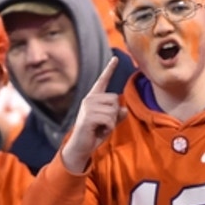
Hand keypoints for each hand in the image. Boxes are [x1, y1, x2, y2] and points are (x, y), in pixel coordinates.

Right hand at [61, 57, 126, 173]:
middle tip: (103, 124)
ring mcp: (87, 107)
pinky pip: (109, 120)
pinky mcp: (88, 117)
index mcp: (93, 98)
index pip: (102, 81)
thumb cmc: (94, 133)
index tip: (115, 58)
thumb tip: (124, 109)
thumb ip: (117, 115)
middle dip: (114, 115)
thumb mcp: (109, 123)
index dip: (109, 69)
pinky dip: (108, 129)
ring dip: (111, 123)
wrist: (81, 147)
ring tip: (100, 128)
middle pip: (115, 99)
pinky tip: (98, 131)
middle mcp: (89, 99)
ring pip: (113, 110)